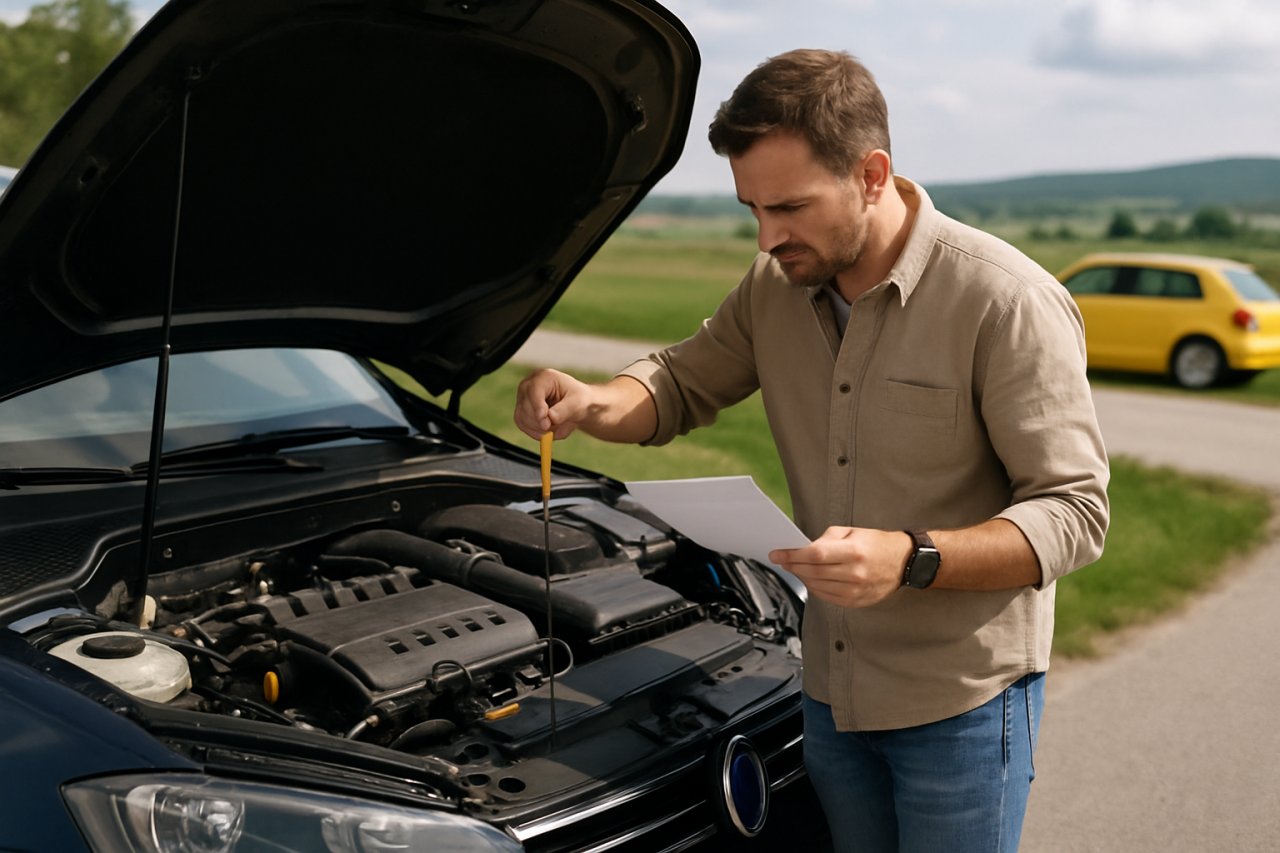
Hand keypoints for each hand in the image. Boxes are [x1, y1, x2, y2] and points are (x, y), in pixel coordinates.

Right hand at [514, 368, 592, 439]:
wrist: (575, 405)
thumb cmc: (578, 400)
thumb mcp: (578, 404)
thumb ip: (565, 410)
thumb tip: (550, 417)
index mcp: (544, 377)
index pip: (534, 391)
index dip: (538, 408)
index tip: (546, 424)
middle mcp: (529, 384)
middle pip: (526, 406)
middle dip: (541, 422)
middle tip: (556, 430)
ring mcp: (522, 397)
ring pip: (522, 418)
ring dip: (539, 429)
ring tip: (558, 428)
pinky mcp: (521, 410)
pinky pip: (522, 425)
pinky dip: (535, 432)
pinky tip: (549, 432)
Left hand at [769, 527, 913, 607]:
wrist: (903, 562)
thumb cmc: (876, 544)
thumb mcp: (852, 532)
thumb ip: (826, 539)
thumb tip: (803, 549)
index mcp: (854, 552)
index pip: (815, 554)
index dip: (792, 555)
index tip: (777, 554)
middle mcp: (855, 573)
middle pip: (813, 572)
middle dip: (793, 566)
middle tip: (782, 561)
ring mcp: (856, 591)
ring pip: (817, 586)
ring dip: (801, 577)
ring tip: (795, 568)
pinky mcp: (856, 602)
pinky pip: (826, 597)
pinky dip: (814, 588)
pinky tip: (811, 579)